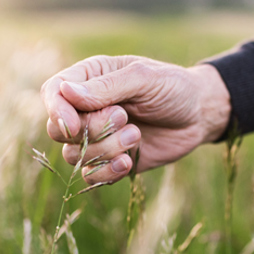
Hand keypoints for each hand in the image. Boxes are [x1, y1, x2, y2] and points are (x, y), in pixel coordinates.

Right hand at [41, 55, 230, 184]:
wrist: (200, 115)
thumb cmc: (173, 87)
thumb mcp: (144, 78)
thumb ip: (107, 87)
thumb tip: (66, 92)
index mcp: (90, 78)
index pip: (53, 92)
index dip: (56, 111)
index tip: (74, 126)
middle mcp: (87, 108)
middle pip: (58, 129)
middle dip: (90, 130)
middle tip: (123, 117)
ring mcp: (97, 136)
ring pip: (74, 155)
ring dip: (104, 149)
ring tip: (136, 135)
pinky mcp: (110, 160)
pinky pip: (91, 176)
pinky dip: (107, 172)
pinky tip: (127, 162)